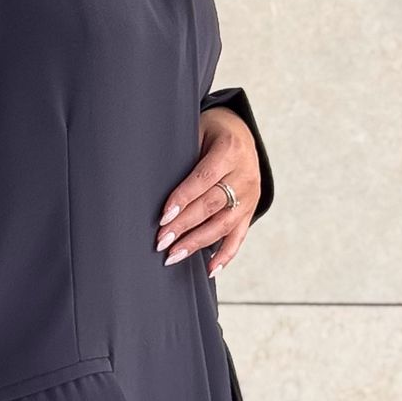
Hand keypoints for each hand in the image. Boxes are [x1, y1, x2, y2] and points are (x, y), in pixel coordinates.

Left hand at [154, 106, 261, 278]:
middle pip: (213, 205)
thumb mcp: (196, 131)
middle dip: (185, 225)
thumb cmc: (210, 132)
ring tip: (174, 255)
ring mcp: (250, 195)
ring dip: (198, 243)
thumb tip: (151, 183)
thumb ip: (183, 155)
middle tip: (161, 241)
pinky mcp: (251, 210)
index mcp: (230, 150)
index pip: (204, 179)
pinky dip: (225, 255)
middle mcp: (245, 175)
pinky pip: (239, 235)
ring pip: (224, 224)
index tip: (163, 216)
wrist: (241, 132)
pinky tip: (210, 269)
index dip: (183, 198)